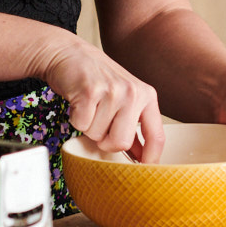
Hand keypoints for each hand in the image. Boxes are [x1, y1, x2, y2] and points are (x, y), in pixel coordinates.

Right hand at [35, 34, 165, 160]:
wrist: (68, 54)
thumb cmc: (96, 79)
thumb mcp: (123, 98)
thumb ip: (133, 126)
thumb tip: (141, 157)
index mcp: (146, 96)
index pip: (157, 136)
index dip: (150, 159)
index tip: (143, 172)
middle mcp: (133, 93)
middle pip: (121, 142)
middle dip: (105, 140)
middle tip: (99, 122)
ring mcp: (112, 91)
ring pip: (98, 135)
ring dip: (88, 126)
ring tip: (89, 106)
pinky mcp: (90, 91)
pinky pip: (81, 124)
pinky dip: (76, 118)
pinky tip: (78, 101)